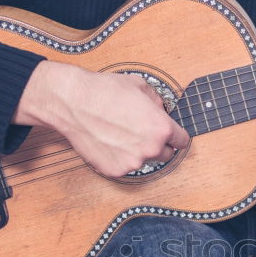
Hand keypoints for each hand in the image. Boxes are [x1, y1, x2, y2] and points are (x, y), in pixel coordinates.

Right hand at [13, 61, 189, 177]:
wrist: (73, 102)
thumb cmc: (105, 91)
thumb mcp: (140, 86)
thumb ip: (157, 101)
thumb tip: (160, 109)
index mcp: (161, 128)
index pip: (182, 141)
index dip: (176, 136)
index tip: (172, 136)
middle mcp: (150, 149)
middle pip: (166, 154)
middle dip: (158, 144)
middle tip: (141, 132)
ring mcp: (132, 162)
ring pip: (143, 161)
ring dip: (137, 151)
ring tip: (119, 133)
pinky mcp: (115, 170)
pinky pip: (123, 166)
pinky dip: (118, 157)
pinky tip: (108, 141)